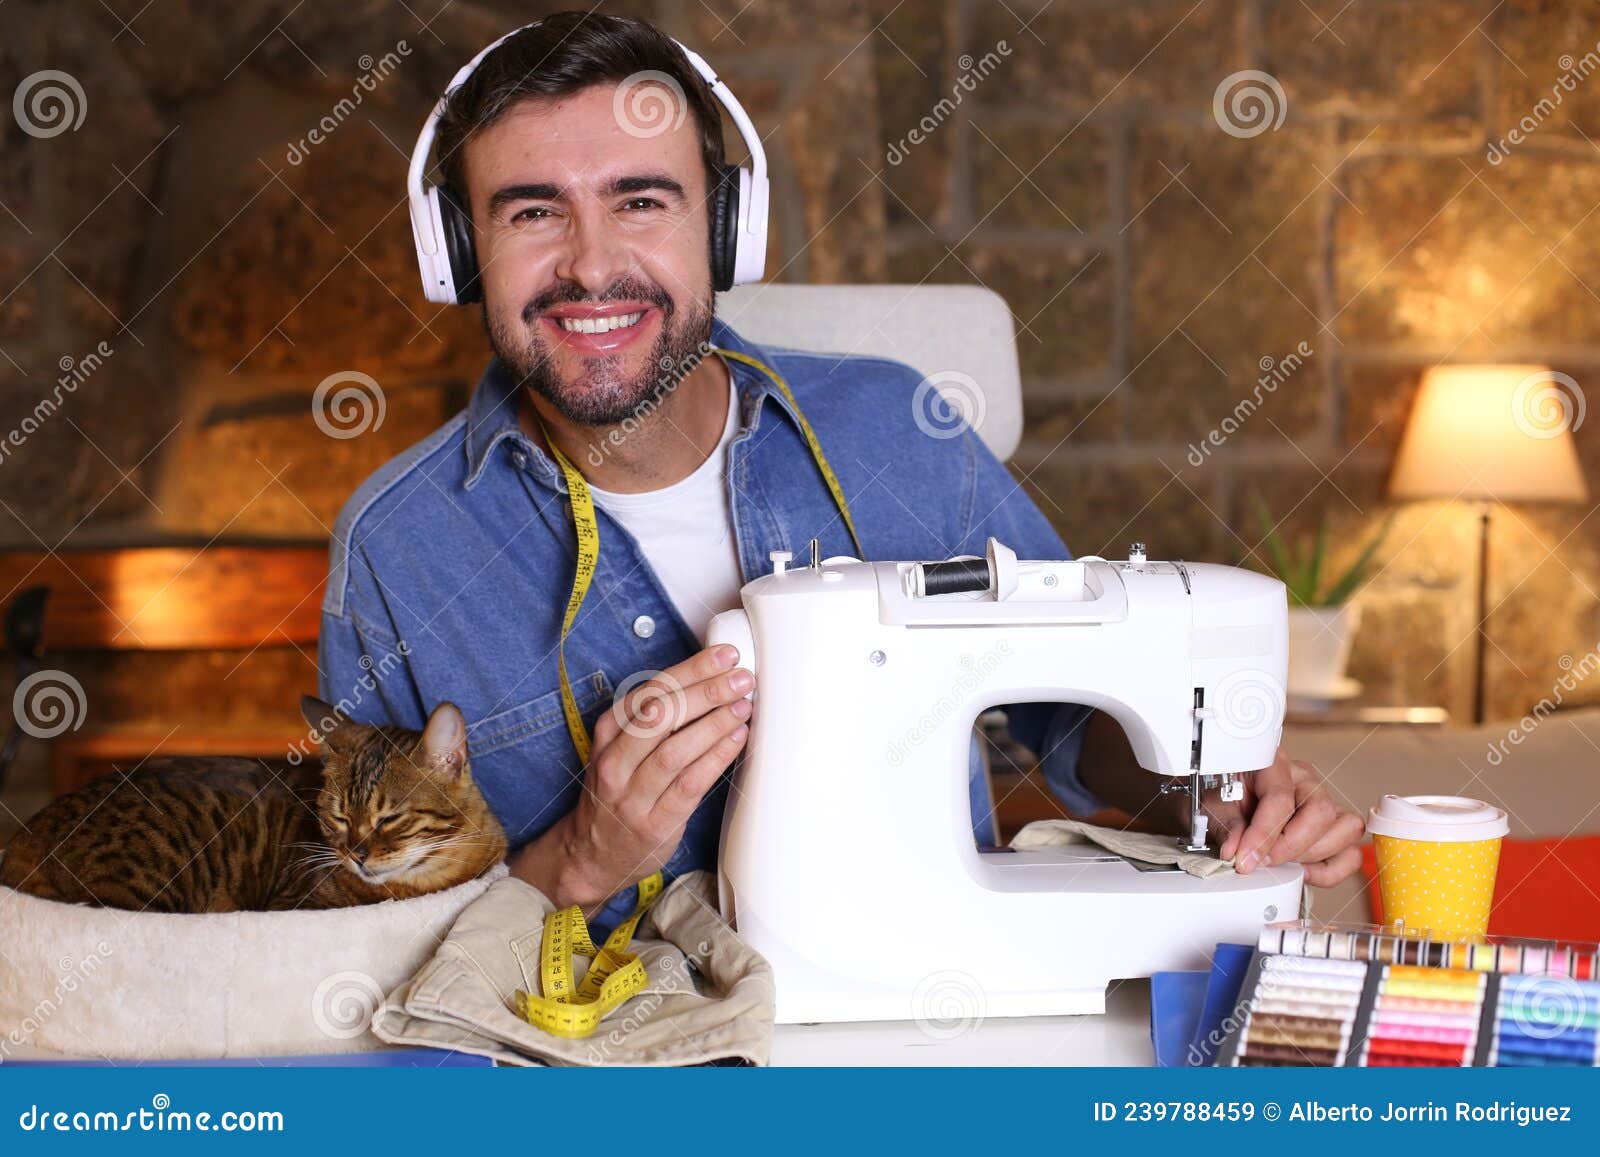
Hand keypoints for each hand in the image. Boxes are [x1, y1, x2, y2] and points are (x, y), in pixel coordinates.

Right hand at [560, 643, 752, 907]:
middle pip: (662, 715)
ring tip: (744, 706)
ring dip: (715, 723)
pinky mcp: (654, 823)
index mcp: (609, 732)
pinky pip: (689, 784)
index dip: (691, 669)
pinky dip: (716, 758)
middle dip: (706, 690)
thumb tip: (711, 680)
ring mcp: (632, 794)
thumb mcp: (621, 748)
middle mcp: (615, 760)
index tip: (724, 656)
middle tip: (741, 677)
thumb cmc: (617, 791)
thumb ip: (655, 718)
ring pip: (675, 749)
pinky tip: (737, 740)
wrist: (591, 853)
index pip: (652, 690)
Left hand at [1201, 747, 1364, 886]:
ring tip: (1282, 862)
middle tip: (1264, 861)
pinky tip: (1301, 871)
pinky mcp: (1334, 827)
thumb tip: (1236, 852)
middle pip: (1320, 812)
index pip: (1280, 799)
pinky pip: (1351, 854)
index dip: (1263, 836)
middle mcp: (1304, 780)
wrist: (1225, 795)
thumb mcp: (1215, 807)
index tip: (1246, 860)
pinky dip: (1329, 871)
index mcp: (1274, 764)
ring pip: (1346, 828)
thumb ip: (1228, 828)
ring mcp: (1324, 802)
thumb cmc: (1223, 796)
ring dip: (1313, 855)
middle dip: (1291, 847)